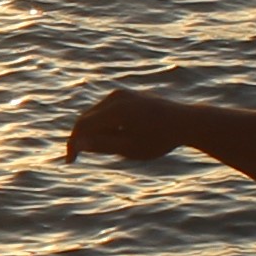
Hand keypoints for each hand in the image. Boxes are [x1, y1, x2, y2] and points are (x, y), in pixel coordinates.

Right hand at [62, 88, 187, 162]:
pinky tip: (113, 137)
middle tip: (78, 157)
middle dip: (81, 137)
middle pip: (87, 118)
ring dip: (92, 130)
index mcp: (116, 110)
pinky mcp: (127, 95)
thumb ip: (102, 145)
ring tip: (101, 148)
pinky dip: (103, 124)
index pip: (83, 125)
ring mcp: (122, 94)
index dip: (73, 143)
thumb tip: (78, 144)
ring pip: (95, 114)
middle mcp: (116, 97)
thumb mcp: (130, 148)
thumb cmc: (159, 139)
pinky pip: (106, 110)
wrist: (185, 122)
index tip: (70, 160)